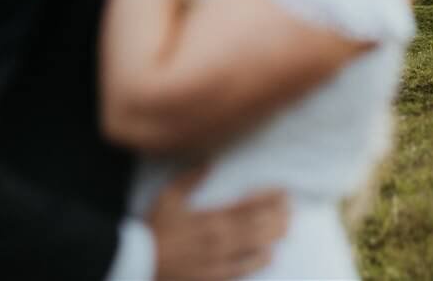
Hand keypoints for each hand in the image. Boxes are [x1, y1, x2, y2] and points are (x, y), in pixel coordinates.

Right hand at [147, 169, 286, 280]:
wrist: (140, 260)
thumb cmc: (154, 228)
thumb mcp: (168, 197)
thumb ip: (190, 179)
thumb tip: (208, 163)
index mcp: (210, 216)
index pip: (246, 205)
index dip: (267, 198)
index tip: (282, 191)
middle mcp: (219, 237)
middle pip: (256, 225)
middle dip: (276, 215)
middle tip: (291, 208)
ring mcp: (218, 258)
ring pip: (253, 245)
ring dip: (272, 235)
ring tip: (287, 227)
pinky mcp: (214, 276)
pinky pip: (241, 269)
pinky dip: (257, 262)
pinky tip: (270, 256)